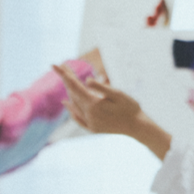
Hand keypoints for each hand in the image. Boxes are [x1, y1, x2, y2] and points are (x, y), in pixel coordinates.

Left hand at [52, 63, 171, 159]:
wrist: (138, 127)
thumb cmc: (130, 108)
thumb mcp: (118, 94)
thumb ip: (102, 87)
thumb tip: (86, 80)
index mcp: (93, 104)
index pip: (74, 85)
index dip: (65, 74)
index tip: (55, 64)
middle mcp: (89, 114)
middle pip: (73, 93)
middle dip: (66, 79)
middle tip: (60, 67)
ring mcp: (90, 122)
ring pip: (74, 104)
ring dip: (69, 91)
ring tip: (65, 79)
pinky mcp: (92, 128)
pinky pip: (77, 117)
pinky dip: (71, 109)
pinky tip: (67, 103)